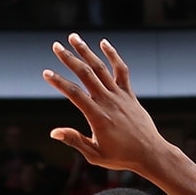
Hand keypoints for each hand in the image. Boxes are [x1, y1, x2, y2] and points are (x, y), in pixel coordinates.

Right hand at [43, 36, 168, 175]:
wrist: (148, 152)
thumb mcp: (94, 154)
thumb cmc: (120, 156)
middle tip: (56, 46)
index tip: (46, 73)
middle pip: (86, 74)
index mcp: (97, 116)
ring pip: (101, 68)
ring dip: (86, 51)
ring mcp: (120, 95)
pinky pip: (121, 70)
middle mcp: (108, 101)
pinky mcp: (129, 94)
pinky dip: (112, 55)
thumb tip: (54, 132)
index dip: (59, 82)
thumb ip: (74, 140)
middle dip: (69, 58)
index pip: (74, 94)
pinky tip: (103, 43)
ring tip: (74, 38)